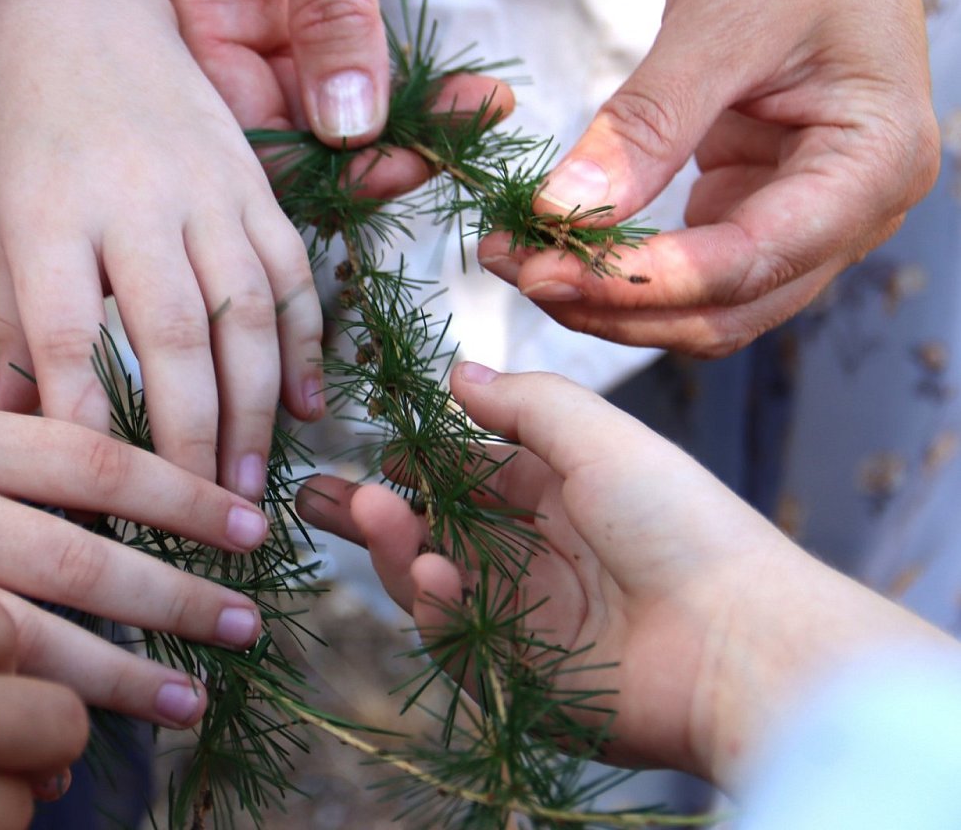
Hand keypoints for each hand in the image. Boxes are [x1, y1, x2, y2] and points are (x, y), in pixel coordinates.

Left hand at [0, 0, 323, 496]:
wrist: (84, 25)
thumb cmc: (29, 141)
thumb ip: (8, 331)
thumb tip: (2, 434)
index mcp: (47, 216)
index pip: (65, 337)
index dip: (86, 425)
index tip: (99, 502)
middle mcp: (131, 200)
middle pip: (172, 336)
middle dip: (190, 437)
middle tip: (200, 516)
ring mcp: (203, 188)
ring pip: (245, 310)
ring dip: (254, 406)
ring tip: (248, 484)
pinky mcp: (252, 181)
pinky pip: (290, 269)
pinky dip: (303, 341)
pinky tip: (302, 404)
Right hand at [0, 311, 272, 729]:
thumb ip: (17, 441)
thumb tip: (117, 462)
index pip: (101, 460)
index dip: (185, 495)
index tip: (250, 528)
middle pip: (81, 558)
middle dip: (172, 597)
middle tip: (244, 624)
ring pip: (29, 638)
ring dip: (118, 676)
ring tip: (186, 700)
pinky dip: (20, 720)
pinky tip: (67, 746)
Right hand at [140, 0, 517, 197]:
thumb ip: (332, 3)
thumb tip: (346, 123)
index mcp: (190, 2)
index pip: (239, 128)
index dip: (319, 166)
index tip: (404, 163)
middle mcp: (216, 30)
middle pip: (284, 136)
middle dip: (374, 154)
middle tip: (457, 141)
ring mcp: (258, 25)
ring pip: (325, 115)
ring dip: (405, 125)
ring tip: (478, 109)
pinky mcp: (300, 14)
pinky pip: (349, 76)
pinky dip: (407, 89)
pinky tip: (461, 90)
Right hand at [295, 363, 953, 785]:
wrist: (738, 648)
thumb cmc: (680, 526)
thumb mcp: (602, 438)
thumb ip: (526, 403)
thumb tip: (455, 374)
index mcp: (562, 493)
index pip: (469, 473)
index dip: (417, 459)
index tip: (372, 444)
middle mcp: (536, 553)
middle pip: (433, 528)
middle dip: (372, 511)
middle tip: (311, 494)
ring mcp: (522, 616)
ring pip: (429, 580)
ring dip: (390, 546)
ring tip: (368, 512)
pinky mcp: (515, 674)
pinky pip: (450, 636)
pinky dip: (428, 604)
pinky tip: (428, 573)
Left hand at [477, 0, 950, 356]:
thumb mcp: (719, 22)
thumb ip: (645, 125)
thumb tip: (561, 211)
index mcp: (872, 166)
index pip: (750, 263)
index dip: (643, 283)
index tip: (545, 270)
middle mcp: (851, 210)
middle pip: (727, 306)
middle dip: (616, 303)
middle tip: (517, 270)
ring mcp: (805, 213)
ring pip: (705, 301)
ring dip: (612, 296)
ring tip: (520, 260)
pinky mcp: (755, 197)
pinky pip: (688, 259)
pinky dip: (623, 263)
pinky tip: (557, 241)